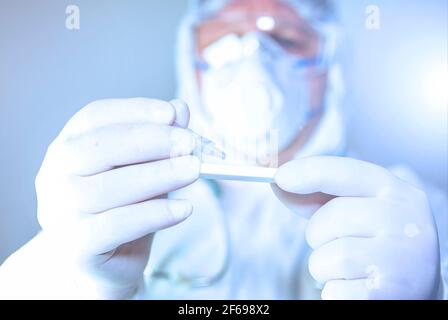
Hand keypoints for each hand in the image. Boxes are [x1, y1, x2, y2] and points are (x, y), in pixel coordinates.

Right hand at [35, 98, 199, 298]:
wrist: (107, 261)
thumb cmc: (124, 207)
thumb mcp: (144, 168)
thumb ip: (160, 139)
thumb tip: (180, 109)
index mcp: (68, 146)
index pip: (95, 117)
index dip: (134, 111)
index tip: (172, 113)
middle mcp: (55, 175)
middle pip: (97, 148)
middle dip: (149, 141)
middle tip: (188, 142)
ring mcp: (60, 212)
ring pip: (106, 188)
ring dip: (157, 176)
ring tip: (193, 170)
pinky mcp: (76, 247)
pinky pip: (115, 226)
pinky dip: (154, 214)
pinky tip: (184, 208)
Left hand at [273, 156, 439, 298]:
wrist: (418, 289)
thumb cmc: (378, 244)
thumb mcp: (360, 211)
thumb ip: (322, 198)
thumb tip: (279, 184)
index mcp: (397, 193)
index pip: (345, 172)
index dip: (307, 172)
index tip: (279, 177)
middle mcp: (404, 221)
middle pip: (329, 217)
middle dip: (318, 234)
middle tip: (338, 244)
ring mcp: (401, 259)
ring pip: (326, 258)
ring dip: (324, 266)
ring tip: (350, 268)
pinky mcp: (388, 293)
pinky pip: (333, 290)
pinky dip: (335, 290)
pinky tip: (358, 286)